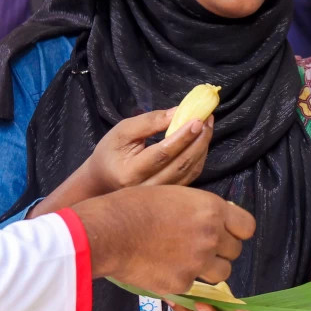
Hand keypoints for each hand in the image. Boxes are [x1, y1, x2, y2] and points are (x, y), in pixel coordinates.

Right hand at [71, 186, 255, 293]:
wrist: (110, 232)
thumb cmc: (136, 205)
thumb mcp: (176, 195)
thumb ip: (200, 209)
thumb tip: (215, 218)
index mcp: (212, 209)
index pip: (247, 227)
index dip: (237, 230)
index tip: (226, 232)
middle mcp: (211, 236)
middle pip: (235, 252)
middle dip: (221, 250)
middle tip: (202, 248)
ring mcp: (198, 262)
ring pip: (223, 274)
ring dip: (210, 270)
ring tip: (189, 262)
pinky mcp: (182, 284)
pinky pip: (195, 286)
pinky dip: (185, 280)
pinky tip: (166, 269)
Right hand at [92, 110, 212, 192]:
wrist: (103, 181)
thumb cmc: (110, 153)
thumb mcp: (122, 132)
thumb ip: (148, 122)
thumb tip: (177, 113)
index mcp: (130, 173)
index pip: (162, 154)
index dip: (182, 137)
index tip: (198, 120)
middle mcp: (146, 189)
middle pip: (180, 164)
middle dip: (198, 140)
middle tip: (208, 120)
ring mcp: (159, 197)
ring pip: (189, 172)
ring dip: (202, 148)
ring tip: (207, 127)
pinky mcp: (169, 196)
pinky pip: (191, 177)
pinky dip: (199, 158)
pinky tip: (201, 142)